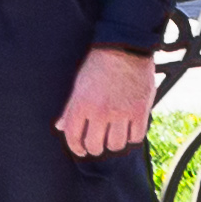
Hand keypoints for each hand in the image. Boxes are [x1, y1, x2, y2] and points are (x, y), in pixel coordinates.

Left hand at [59, 42, 158, 161]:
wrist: (125, 50)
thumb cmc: (98, 66)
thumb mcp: (78, 85)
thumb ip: (70, 109)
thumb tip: (60, 127)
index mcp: (81, 105)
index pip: (73, 137)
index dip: (76, 148)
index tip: (81, 151)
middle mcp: (100, 112)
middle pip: (95, 145)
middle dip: (94, 148)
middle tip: (98, 145)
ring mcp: (121, 113)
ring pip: (115, 145)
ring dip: (113, 144)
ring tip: (113, 138)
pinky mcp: (140, 112)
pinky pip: (136, 137)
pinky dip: (131, 138)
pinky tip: (128, 132)